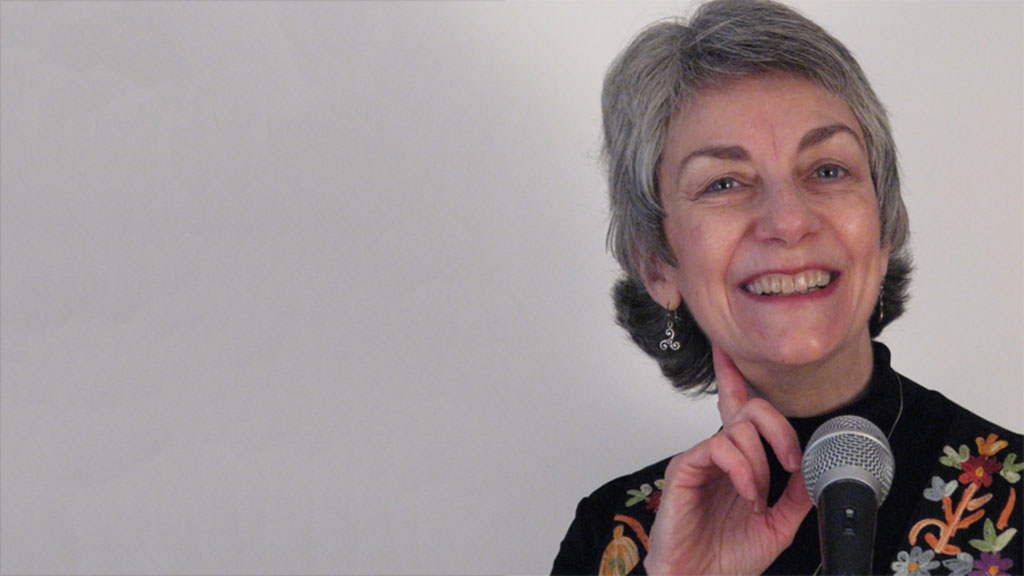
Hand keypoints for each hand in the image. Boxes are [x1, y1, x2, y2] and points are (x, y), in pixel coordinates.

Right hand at [643, 345, 812, 574]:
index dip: (734, 374)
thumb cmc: (727, 556)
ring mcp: (701, 459)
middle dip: (778, 427)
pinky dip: (743, 469)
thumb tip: (816, 466)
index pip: (739, 407)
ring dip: (761, 462)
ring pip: (740, 427)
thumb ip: (797, 494)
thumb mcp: (779, 525)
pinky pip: (720, 446)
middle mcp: (720, 454)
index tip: (732, 348)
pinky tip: (747, 494)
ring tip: (758, 496)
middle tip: (789, 460)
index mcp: (738, 461)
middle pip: (749, 407)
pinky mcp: (685, 468)